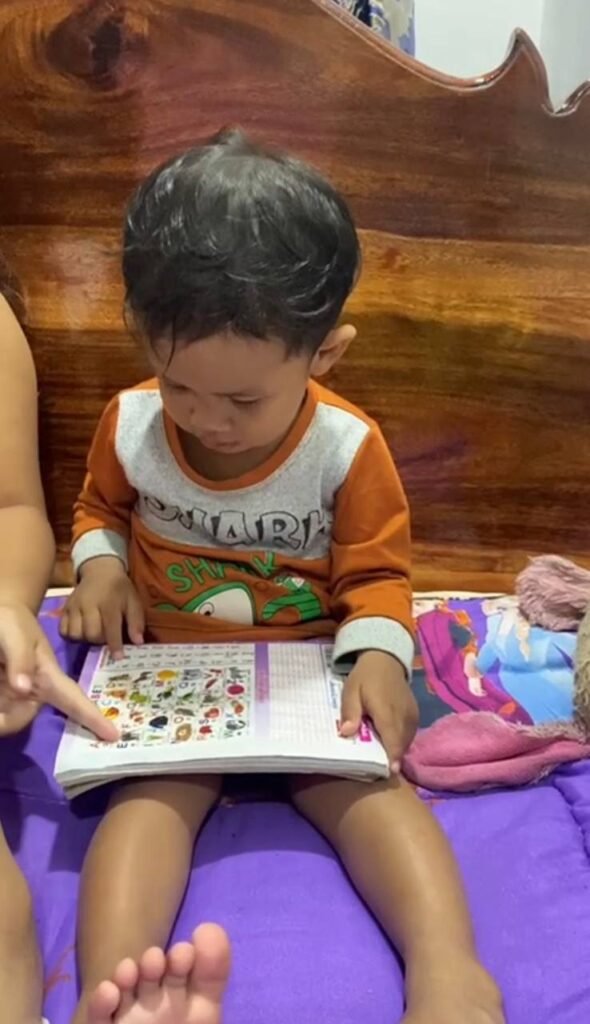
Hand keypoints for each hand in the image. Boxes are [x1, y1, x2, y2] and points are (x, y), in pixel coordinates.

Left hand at [0, 602, 116, 739]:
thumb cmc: (11, 621)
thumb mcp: (14, 632)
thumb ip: (21, 657)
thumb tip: (24, 690)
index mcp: (48, 676)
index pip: (74, 699)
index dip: (94, 718)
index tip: (115, 736)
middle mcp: (33, 692)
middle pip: (23, 719)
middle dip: (5, 719)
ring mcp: (14, 697)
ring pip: (6, 718)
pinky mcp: (1, 700)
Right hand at [60, 556, 144, 656]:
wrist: (100, 571)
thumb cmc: (120, 589)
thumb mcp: (133, 601)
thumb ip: (136, 622)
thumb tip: (138, 643)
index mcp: (109, 603)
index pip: (111, 628)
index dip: (115, 645)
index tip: (119, 657)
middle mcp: (89, 605)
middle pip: (91, 634)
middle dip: (100, 641)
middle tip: (106, 638)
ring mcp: (74, 606)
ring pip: (75, 634)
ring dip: (85, 639)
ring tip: (93, 635)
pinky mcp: (64, 608)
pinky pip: (63, 629)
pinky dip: (71, 635)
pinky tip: (80, 632)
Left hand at [340, 649, 417, 771]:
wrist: (385, 659)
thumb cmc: (365, 676)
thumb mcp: (351, 691)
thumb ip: (350, 712)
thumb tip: (346, 733)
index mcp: (387, 711)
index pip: (393, 741)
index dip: (391, 759)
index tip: (387, 773)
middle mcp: (404, 716)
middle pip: (400, 745)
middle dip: (390, 757)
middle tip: (376, 766)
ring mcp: (413, 715)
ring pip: (406, 741)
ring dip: (395, 749)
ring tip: (380, 754)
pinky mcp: (415, 714)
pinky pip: (409, 734)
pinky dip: (400, 740)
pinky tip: (387, 740)